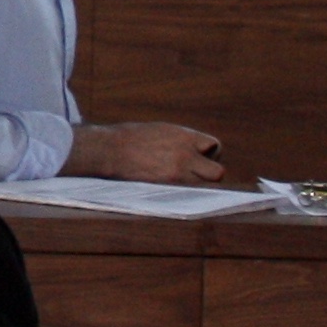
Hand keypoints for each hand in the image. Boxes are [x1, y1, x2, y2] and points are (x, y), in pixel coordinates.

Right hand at [71, 120, 224, 183]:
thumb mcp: (161, 131)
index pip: (214, 146)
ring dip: (197, 186)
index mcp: (183, 137)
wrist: (108, 150)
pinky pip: (187, 194)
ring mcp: (176, 173)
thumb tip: (196, 151)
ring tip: (178, 181)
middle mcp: (184, 155)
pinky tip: (170, 187)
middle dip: (211, 174)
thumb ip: (181, 141)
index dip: (208, 153)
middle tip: (197, 174)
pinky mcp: (166, 187)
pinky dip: (183, 193)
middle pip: (218, 173)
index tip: (197, 156)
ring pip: (204, 187)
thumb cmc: (130, 138)